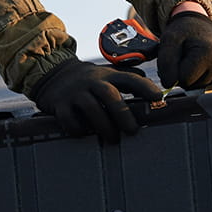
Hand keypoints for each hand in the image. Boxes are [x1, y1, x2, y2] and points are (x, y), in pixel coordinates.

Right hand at [31, 59, 161, 141]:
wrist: (52, 73)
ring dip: (104, 126)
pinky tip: (86, 134)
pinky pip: (70, 120)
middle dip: (123, 114)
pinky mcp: (60, 105)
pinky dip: (79, 130)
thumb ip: (128, 79)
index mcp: (107, 75)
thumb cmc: (87, 79)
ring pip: (92, 109)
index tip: (159, 98)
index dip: (145, 87)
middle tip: (133, 131)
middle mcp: (91, 82)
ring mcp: (75, 93)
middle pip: (109, 95)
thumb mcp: (107, 73)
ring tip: (113, 139)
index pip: (129, 78)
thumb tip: (157, 92)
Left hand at [157, 12, 211, 88]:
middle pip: (190, 86)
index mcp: (208, 54)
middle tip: (185, 56)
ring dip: (189, 77)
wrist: (200, 28)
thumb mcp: (169, 40)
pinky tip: (200, 66)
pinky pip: (203, 88)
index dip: (175, 69)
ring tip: (192, 60)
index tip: (178, 54)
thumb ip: (165, 63)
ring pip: (196, 89)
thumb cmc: (183, 34)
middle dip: (182, 74)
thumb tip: (169, 86)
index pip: (183, 79)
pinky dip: (197, 79)